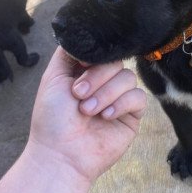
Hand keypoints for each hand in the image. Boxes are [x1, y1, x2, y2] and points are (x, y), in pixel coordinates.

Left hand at [28, 47, 146, 183]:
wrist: (61, 155)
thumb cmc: (52, 120)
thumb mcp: (53, 78)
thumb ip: (68, 52)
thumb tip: (86, 37)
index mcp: (87, 72)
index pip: (102, 51)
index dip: (94, 57)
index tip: (81, 66)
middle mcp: (104, 83)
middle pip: (117, 62)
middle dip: (96, 77)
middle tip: (78, 95)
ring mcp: (119, 98)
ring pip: (128, 77)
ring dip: (106, 93)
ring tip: (88, 111)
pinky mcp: (132, 114)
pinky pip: (138, 97)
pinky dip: (121, 104)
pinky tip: (106, 117)